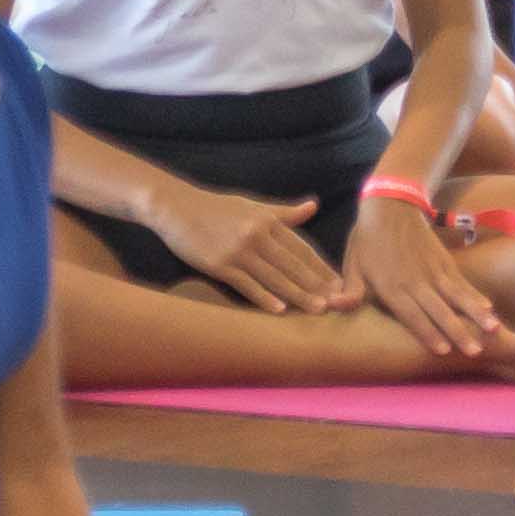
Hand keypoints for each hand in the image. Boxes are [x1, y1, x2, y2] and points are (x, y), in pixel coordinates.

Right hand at [139, 181, 345, 312]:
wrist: (176, 208)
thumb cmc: (217, 208)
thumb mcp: (253, 205)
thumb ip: (284, 212)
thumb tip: (313, 206)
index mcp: (267, 221)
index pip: (301, 248)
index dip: (320, 266)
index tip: (338, 282)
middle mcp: (257, 235)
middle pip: (293, 264)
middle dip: (316, 285)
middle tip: (336, 302)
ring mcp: (238, 251)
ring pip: (274, 277)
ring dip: (298, 295)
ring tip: (317, 309)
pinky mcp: (220, 265)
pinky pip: (246, 284)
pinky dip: (264, 297)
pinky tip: (280, 310)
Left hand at [338, 195, 514, 364]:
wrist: (391, 203)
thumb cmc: (368, 239)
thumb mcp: (353, 263)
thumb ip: (349, 289)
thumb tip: (333, 306)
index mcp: (391, 285)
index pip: (411, 314)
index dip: (426, 332)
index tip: (442, 350)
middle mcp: (416, 281)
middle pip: (439, 310)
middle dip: (457, 331)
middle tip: (474, 351)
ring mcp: (433, 271)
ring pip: (457, 296)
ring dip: (475, 314)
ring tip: (492, 331)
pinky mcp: (444, 261)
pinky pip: (461, 282)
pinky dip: (475, 295)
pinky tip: (489, 308)